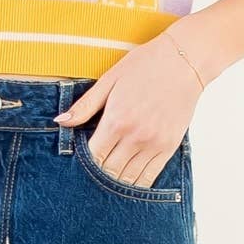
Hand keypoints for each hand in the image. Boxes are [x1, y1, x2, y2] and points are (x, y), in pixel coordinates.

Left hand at [54, 26, 207, 187]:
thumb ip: (85, 105)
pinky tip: (128, 178)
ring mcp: (154, 144)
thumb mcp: (110, 80)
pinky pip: (150, 177)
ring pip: (128, 178)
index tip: (80, 159)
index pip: (93, 156)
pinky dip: (136, 182)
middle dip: (98, 173)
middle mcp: (135, 136)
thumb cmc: (144, 65)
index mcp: (116, 120)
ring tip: (108, 175)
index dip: (84, 161)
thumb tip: (60, 121)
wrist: (184, 61)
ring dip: (116, 181)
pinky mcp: (169, 147)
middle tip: (91, 171)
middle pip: (109, 171)